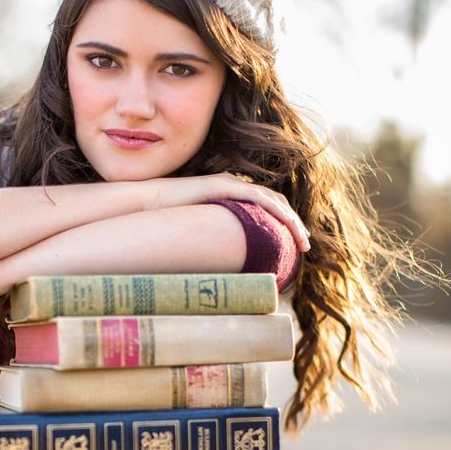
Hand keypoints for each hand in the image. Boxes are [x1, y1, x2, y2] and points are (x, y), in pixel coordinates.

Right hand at [148, 172, 309, 251]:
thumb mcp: (196, 231)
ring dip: (291, 220)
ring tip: (302, 240)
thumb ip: (212, 239)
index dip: (282, 223)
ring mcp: (229, 183)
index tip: (293, 243)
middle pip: (274, 203)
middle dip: (293, 223)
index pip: (264, 207)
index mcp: (228, 195)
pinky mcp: (224, 186)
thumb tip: (219, 266)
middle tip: (305, 244)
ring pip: (272, 200)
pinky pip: (258, 198)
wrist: (145, 204)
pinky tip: (288, 225)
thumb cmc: (164, 220)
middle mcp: (232, 185)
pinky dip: (276, 211)